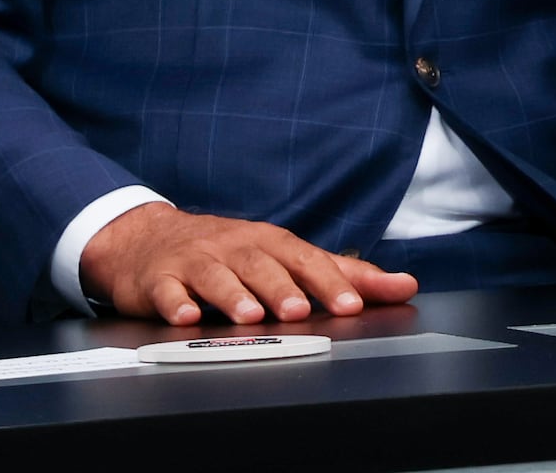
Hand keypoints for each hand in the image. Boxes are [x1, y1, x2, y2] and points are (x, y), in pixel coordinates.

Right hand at [81, 203, 418, 326]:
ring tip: (251, 317)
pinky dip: (175, 303)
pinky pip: (166, 291)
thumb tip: (404, 286)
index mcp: (272, 243)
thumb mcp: (286, 256)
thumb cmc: (231, 251)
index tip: (352, 306)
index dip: (331, 283)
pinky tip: (185, 318)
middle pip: (263, 266)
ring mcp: (196, 261)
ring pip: (217, 276)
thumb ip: (344, 274)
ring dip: (234, 296)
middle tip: (301, 311)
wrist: (150, 238)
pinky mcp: (159, 279)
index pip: (307, 260)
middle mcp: (237, 247)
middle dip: (283, 288)